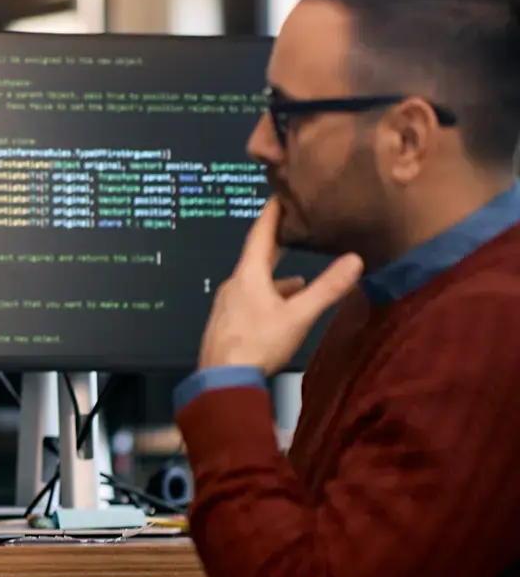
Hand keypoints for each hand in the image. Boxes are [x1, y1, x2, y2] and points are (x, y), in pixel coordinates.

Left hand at [199, 199, 363, 373]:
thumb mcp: (298, 316)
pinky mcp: (228, 322)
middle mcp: (234, 284)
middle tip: (292, 229)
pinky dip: (269, 298)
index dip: (272, 214)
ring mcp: (228, 304)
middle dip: (276, 244)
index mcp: (248, 275)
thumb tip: (355, 260)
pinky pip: (251, 300)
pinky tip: (281, 310)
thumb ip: (326, 289)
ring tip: (300, 281)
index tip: (279, 196)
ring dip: (277, 279)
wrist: (221, 379)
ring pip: (256, 283)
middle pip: (257, 257)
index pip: (260, 235)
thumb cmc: (258, 343)